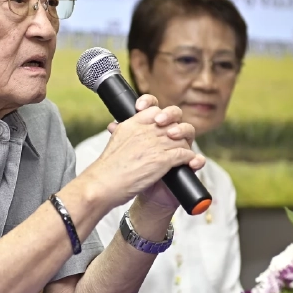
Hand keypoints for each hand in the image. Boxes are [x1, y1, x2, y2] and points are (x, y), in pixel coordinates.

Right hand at [84, 94, 203, 211]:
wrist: (103, 184)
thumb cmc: (107, 168)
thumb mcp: (113, 141)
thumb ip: (120, 130)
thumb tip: (115, 125)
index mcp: (132, 124)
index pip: (154, 108)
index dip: (162, 114)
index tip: (162, 122)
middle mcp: (145, 131)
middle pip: (172, 121)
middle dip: (178, 129)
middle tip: (176, 137)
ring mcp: (155, 145)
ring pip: (181, 138)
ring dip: (184, 146)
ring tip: (183, 153)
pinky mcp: (162, 160)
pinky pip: (184, 153)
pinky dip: (188, 158)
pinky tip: (187, 162)